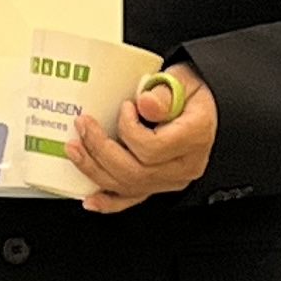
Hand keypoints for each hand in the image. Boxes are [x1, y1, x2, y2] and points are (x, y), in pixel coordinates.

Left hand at [65, 62, 216, 213]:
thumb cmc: (192, 90)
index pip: (152, 148)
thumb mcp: (183, 79)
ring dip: (96, 170)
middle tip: (83, 126)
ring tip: (75, 149)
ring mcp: (172, 179)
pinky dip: (109, 201)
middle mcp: (184, 165)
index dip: (129, 129)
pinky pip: (133, 198)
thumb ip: (164, 92)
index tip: (124, 107)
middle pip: (135, 172)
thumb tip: (146, 104)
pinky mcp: (160, 183)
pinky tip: (91, 198)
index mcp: (194, 137)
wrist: (204, 103)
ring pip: (129, 186)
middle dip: (100, 150)